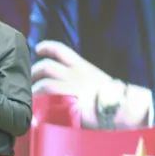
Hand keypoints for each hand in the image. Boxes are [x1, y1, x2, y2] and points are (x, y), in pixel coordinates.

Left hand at [32, 41, 150, 127]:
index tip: (38, 48)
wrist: (123, 106)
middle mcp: (74, 75)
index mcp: (82, 67)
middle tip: (31, 78)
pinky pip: (48, 101)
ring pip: (45, 83)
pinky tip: (37, 109)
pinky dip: (40, 104)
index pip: (60, 50)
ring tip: (33, 95)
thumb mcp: (98, 81)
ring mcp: (70, 89)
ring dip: (35, 89)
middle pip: (47, 66)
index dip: (47, 47)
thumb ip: (83, 80)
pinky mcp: (68, 104)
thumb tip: (71, 86)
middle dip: (35, 70)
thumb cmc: (114, 97)